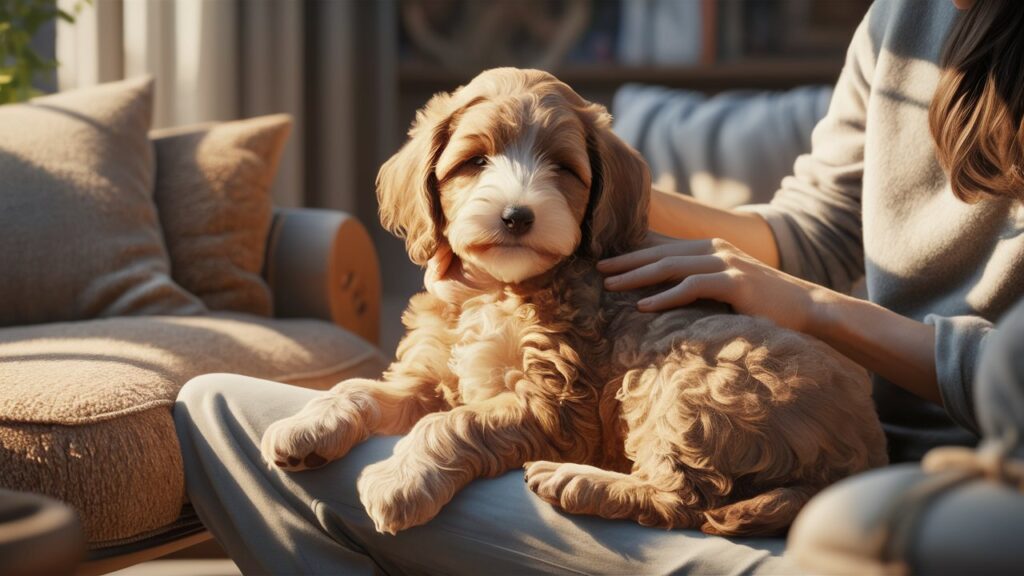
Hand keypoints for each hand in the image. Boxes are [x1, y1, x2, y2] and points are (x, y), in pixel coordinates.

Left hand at [597, 233, 833, 333]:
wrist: (809, 310)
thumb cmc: (764, 304)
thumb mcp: (726, 287)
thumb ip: (698, 282)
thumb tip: (662, 291)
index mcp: (711, 248)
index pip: (663, 248)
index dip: (632, 253)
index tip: (604, 260)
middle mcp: (716, 249)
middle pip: (661, 253)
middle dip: (626, 261)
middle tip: (597, 269)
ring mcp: (726, 263)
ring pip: (671, 267)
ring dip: (637, 276)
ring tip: (610, 285)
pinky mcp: (735, 283)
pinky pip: (692, 288)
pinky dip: (665, 297)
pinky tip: (642, 308)